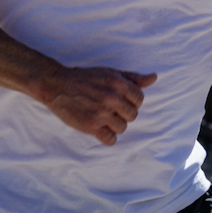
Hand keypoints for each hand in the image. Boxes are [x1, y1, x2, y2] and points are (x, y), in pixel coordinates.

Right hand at [41, 66, 156, 145]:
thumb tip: (154, 77)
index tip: (122, 101)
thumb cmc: (86, 78)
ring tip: (104, 118)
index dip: (133, 101)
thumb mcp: (110, 73)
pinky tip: (100, 128)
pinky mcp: (91, 126)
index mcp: (117, 83)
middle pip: (133, 115)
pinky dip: (107, 137)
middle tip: (111, 109)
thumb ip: (133, 78)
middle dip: (124, 113)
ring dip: (115, 125)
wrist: (57, 85)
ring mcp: (101, 113)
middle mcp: (111, 98)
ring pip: (123, 128)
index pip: (139, 99)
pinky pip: (110, 139)